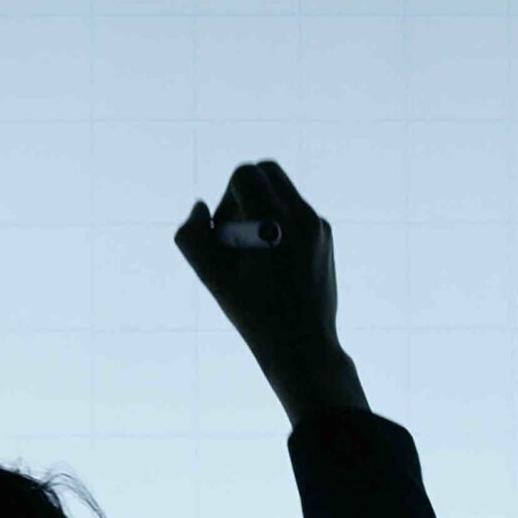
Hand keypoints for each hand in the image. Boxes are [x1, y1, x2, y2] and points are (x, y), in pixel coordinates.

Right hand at [175, 161, 359, 420]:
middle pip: (267, 170)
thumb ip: (191, 238)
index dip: (226, 200)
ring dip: (260, 208)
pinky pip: (296, 211)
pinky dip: (278, 223)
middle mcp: (302, 215)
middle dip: (244, 192)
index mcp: (275, 221)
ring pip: (282, 190)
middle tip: (236, 232)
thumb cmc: (252, 315)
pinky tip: (272, 262)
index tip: (225, 233)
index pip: (245, 175)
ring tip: (253, 251)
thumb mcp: (210, 277)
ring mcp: (319, 225)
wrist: (303, 346)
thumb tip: (201, 208)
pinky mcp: (326, 237)